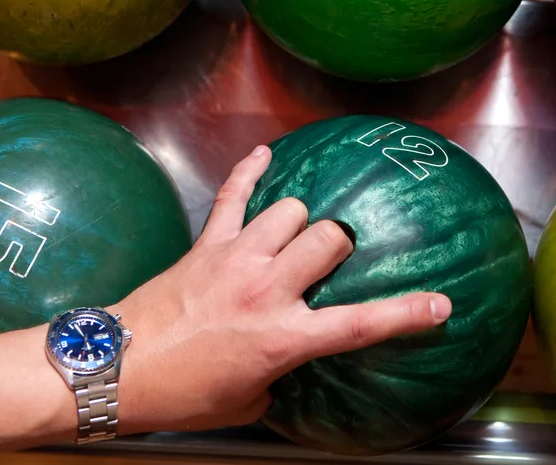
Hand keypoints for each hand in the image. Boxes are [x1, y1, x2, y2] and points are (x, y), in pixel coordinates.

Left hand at [111, 145, 452, 433]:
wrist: (116, 371)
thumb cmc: (183, 395)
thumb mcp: (248, 400)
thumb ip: (280, 373)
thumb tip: (287, 362)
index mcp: (283, 338)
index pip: (360, 325)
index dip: (406, 314)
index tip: (439, 305)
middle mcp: (267, 290)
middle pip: (331, 238)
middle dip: (341, 244)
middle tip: (333, 260)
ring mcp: (237, 260)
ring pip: (291, 210)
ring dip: (300, 220)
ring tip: (295, 234)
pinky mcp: (207, 244)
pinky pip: (234, 194)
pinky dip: (251, 171)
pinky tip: (265, 155)